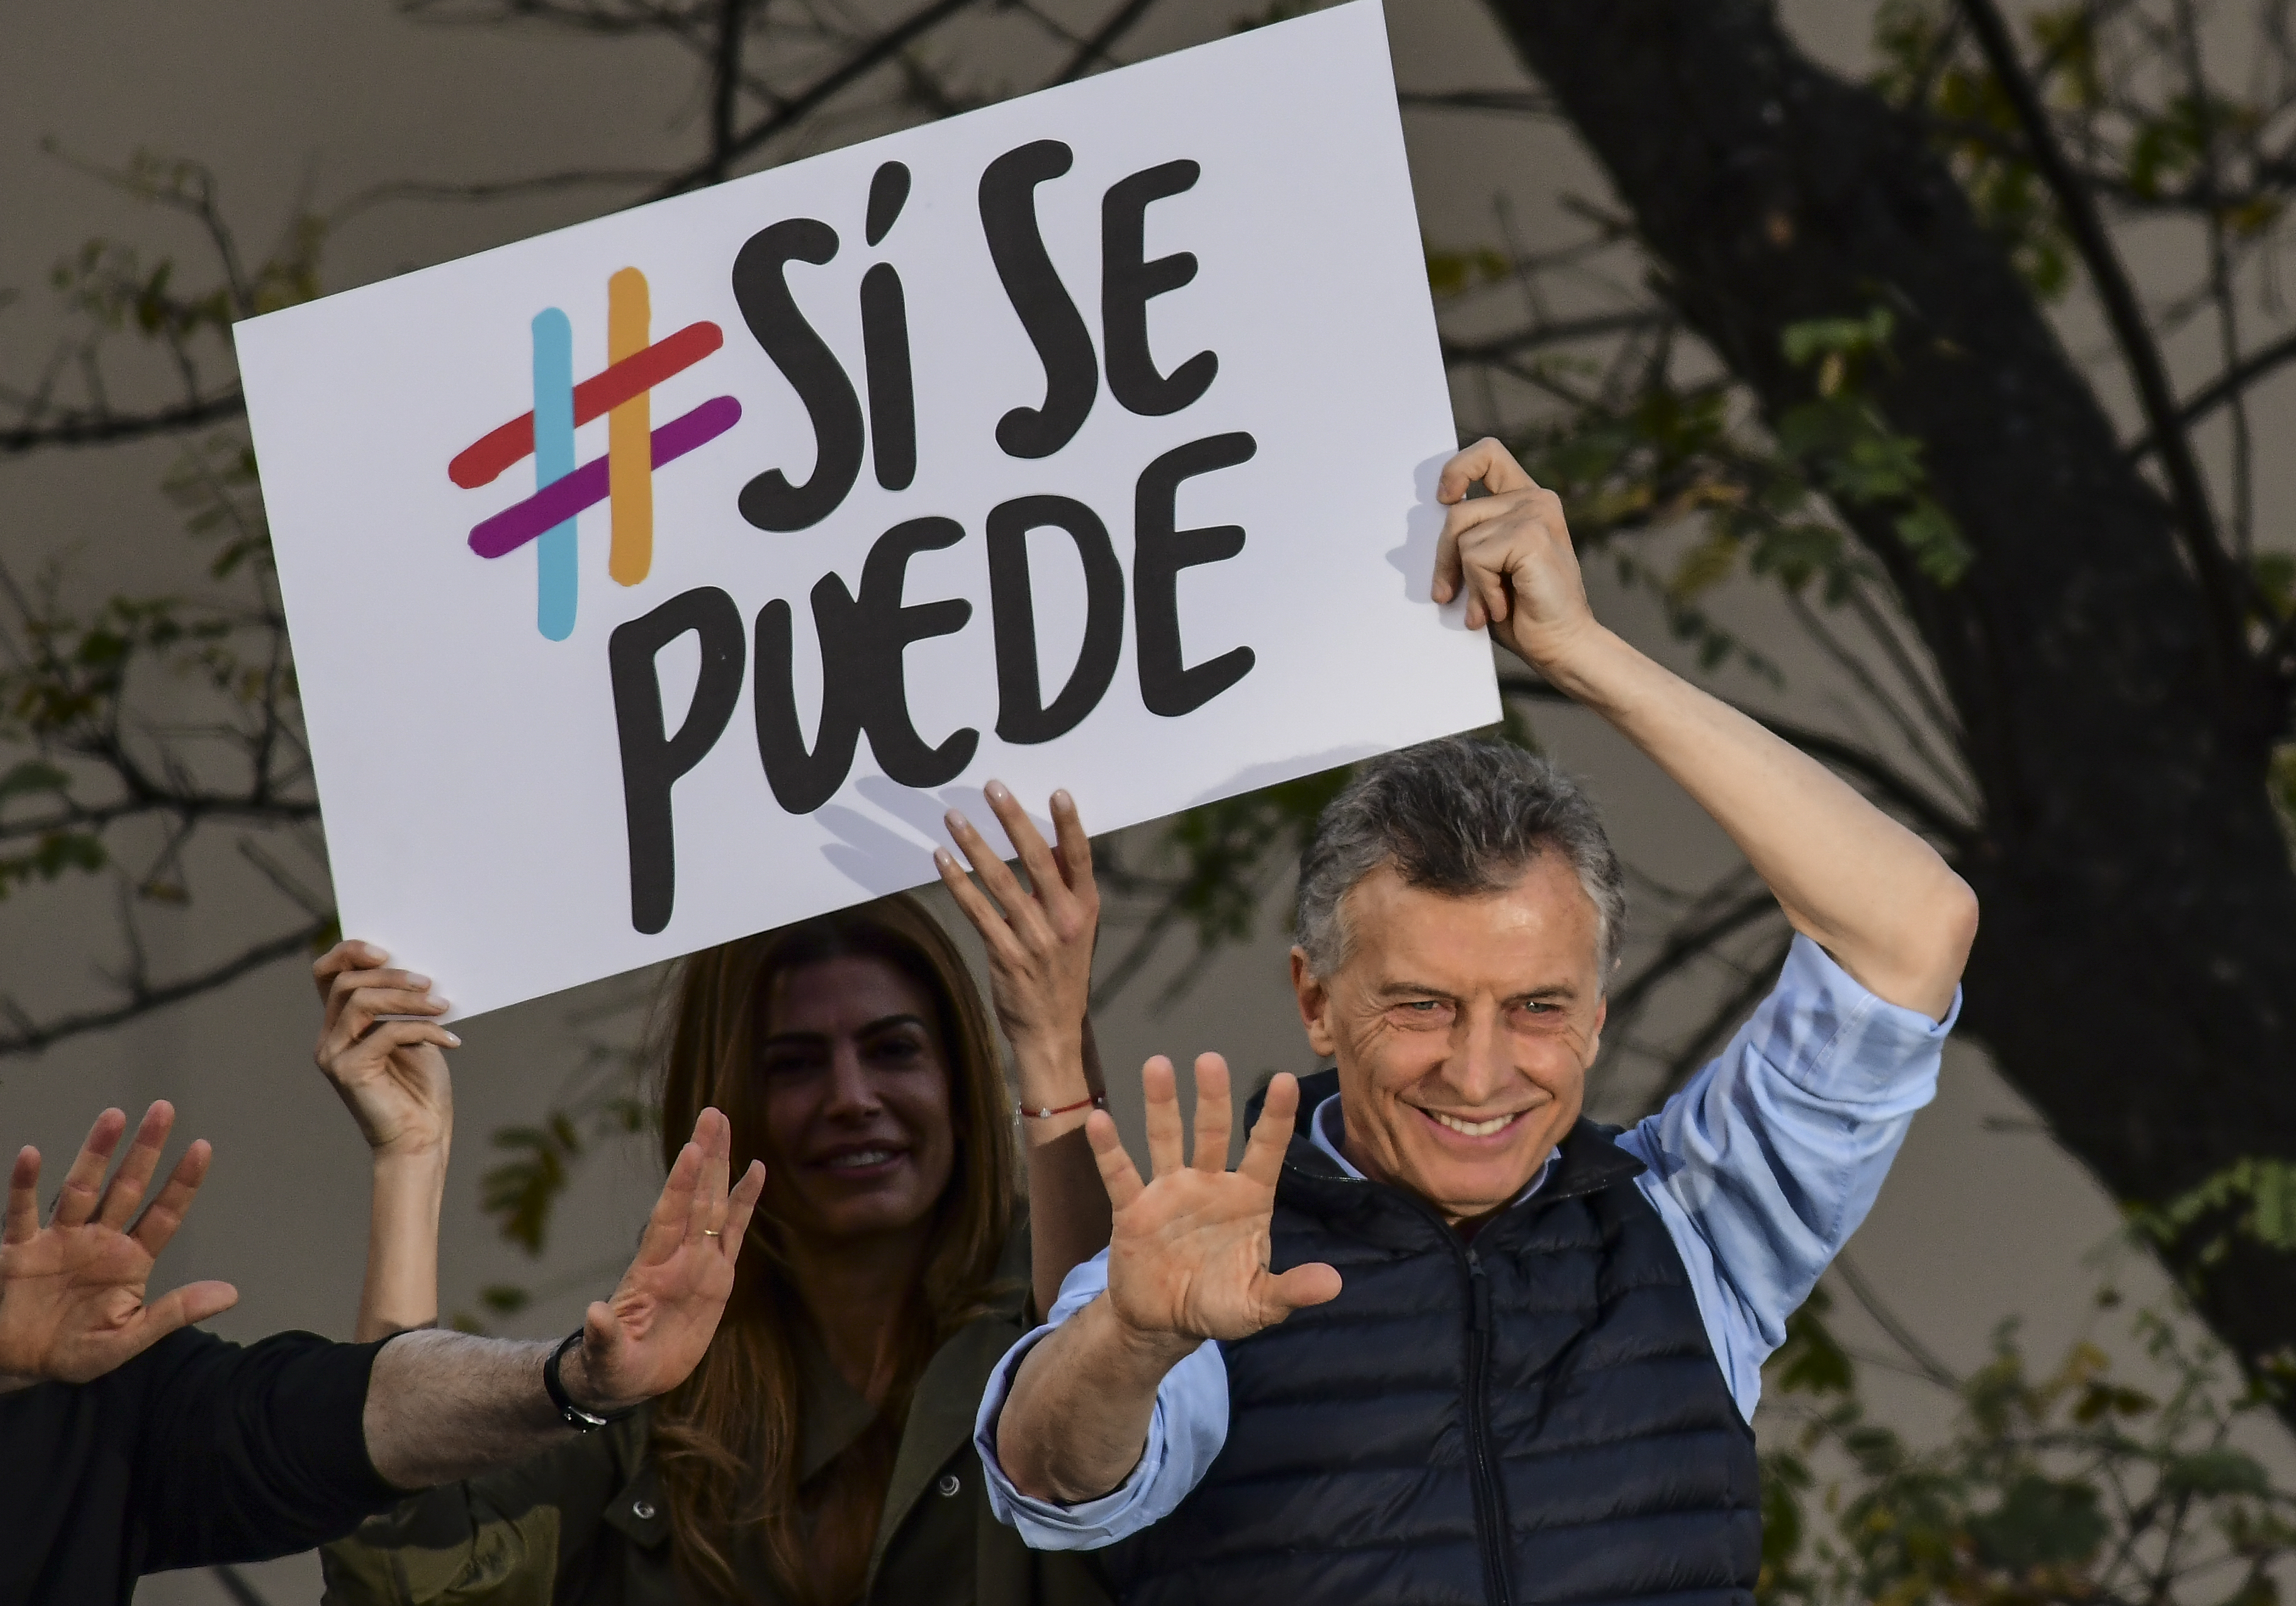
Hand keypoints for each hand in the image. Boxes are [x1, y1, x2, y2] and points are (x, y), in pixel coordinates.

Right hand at [1, 1103, 236, 1384]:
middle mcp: (98, 1240)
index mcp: (130, 1259)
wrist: (19, 1365)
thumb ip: (174, 1313)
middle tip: (163, 1109)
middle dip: (145, 1150)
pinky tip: (32, 1155)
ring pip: (81, 1188)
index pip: (164, 1213)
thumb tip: (230, 1294)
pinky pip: (22, 1212)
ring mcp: (59, 1240)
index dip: (182, 1182)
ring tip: (114, 1116)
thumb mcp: (129, 1337)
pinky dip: (25, 1185)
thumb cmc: (77, 1349)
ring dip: (96, 1153)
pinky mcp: (20, 1250)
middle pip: (127, 1187)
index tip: (201, 1146)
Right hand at [312, 940, 456, 1162]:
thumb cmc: (421, 1088)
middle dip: (391, 976)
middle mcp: (329, 1039)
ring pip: (360, 1002)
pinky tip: (451, 1040)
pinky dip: (424, 1030)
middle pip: (345, 983)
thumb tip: (415, 969)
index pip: (327, 975)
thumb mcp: (415, 1035)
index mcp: (341, 1025)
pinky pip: (385, 1033)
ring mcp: (334, 1055)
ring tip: (442, 1006)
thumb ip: (403, 1006)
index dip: (349, 952)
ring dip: (407, 998)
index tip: (386, 952)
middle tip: (430, 983)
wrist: (422, 1138)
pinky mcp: (347, 1072)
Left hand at [559, 1107, 765, 1412]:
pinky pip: (736, 1231)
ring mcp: (699, 1262)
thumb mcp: (606, 1356)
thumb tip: (594, 1313)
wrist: (629, 1376)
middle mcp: (678, 1257)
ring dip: (722, 1165)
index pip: (669, 1219)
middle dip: (704, 1155)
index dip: (681, 1186)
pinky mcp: (718, 1276)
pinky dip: (746, 1200)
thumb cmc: (613, 1366)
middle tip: (713, 1114)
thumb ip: (604, 1335)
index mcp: (652, 1271)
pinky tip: (756, 1170)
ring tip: (727, 1125)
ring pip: (715, 1204)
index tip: (691, 1150)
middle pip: (696, 1197)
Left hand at [936, 782, 1098, 1089]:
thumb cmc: (1062, 976)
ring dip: (974, 845)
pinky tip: (942, 860)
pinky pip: (977, 911)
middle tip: (993, 788)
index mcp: (1085, 909)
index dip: (1070, 825)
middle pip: (1037, 860)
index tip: (1057, 793)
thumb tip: (1050, 843)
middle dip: (1013, 820)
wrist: (1052, 1032)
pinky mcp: (1006, 954)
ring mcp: (1035, 939)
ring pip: (1000, 881)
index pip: (1080, 858)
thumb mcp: (1077, 931)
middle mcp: (1064, 920)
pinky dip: (957, 882)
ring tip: (954, 817)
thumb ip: (1065, 889)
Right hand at [1087, 1055, 1339, 1347]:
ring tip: (1158, 1065)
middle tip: (1211, 1060)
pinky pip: (1121, 1174)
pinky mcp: (1132, 1209)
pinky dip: (1109, 1149)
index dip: (1276, 1118)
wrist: (1164, 1322)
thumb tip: (1335, 1284)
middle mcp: (1209, 1184)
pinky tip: (1099, 1121)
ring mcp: (1169, 1191)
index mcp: (1247, 1199)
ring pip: (1165, 1139)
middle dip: (1213, 1097)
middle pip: (1212, 1132)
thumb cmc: (1219, 1303)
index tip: (1287, 1080)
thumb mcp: (1258, 1304)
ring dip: (1162, 1104)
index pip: (1265, 1151)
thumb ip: (1290, 1290)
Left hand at [1431, 437, 1599, 672]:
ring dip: (1467, 582)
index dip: (1457, 469)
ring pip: (1463, 538)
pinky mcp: (1532, 536)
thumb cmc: (1522, 611)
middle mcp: (1534, 500)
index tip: (1443, 499)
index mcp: (1525, 500)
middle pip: (1458, 512)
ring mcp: (1536, 514)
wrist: (1562, 644)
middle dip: (1444, 558)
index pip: (1488, 455)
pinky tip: (1499, 608)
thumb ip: (1467, 541)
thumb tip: (1407, 543)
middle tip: (1448, 594)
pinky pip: (1475, 557)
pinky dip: (1480, 591)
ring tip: (1485, 608)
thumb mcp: (1488, 568)